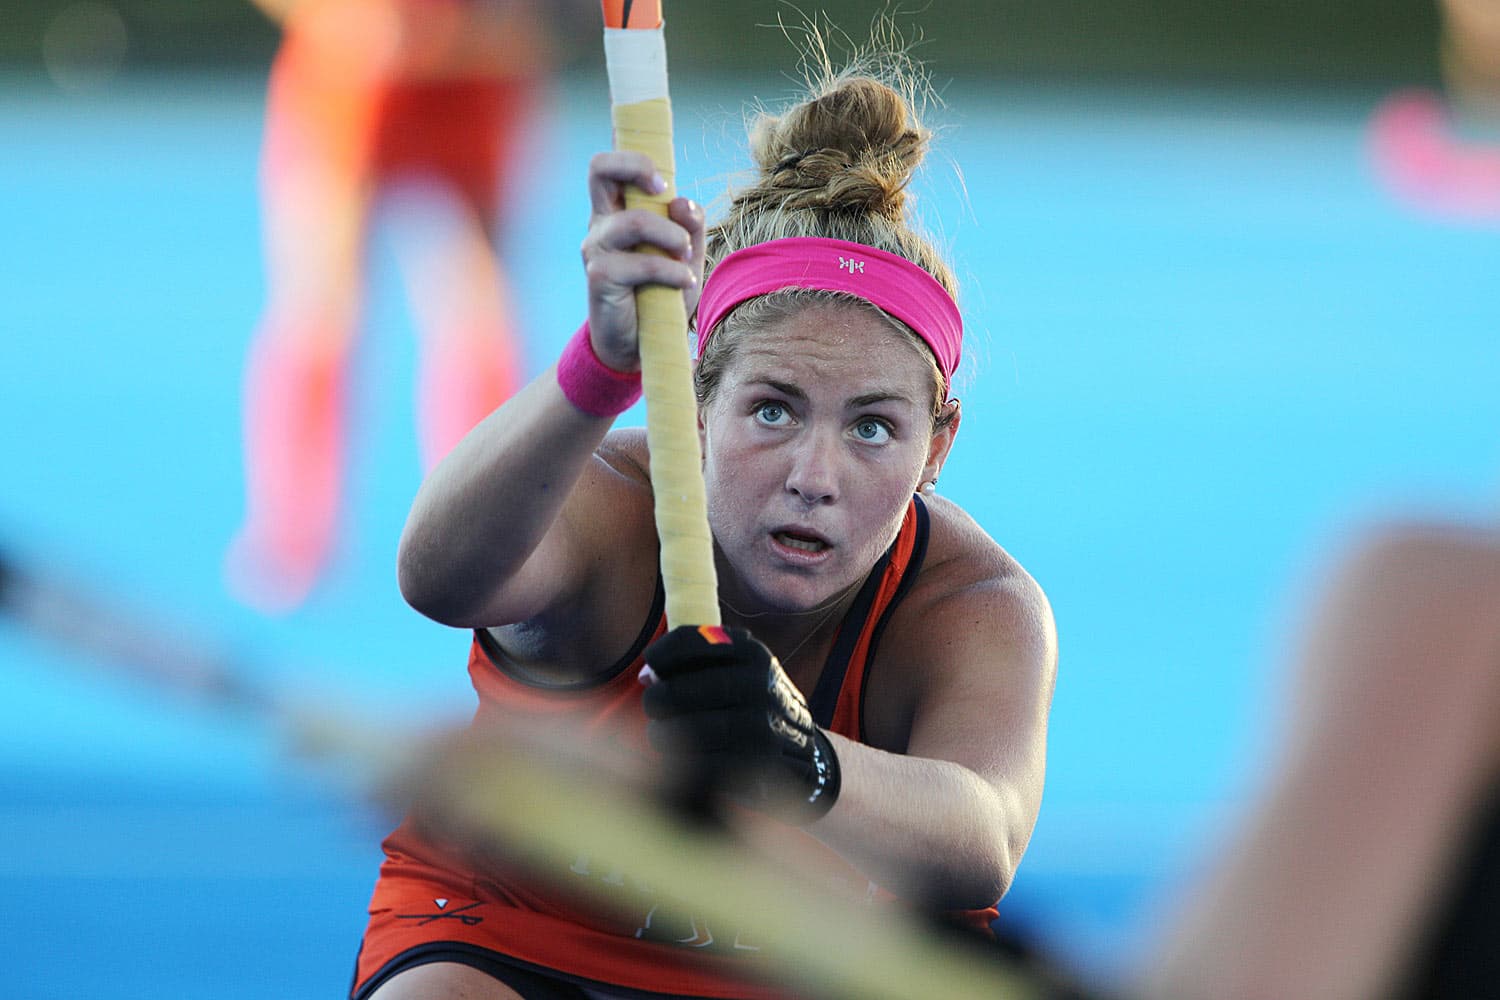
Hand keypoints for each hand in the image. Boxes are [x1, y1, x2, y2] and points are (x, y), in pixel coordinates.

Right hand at [581, 152, 704, 371]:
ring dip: (671, 237)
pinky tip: (683, 284)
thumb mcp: (685, 256)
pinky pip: (641, 263)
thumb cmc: (661, 294)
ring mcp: (596, 248)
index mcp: (618, 210)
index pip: (609, 165)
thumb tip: (682, 203)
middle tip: (664, 190)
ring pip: (634, 221)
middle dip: (637, 167)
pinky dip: (670, 272)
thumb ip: (689, 227)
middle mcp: (602, 222)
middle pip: (599, 168)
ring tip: (685, 260)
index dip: (631, 154)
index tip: (663, 178)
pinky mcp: (599, 277)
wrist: (640, 345)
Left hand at [641, 625, 840, 823]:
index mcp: (753, 654)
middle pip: (682, 690)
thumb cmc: (754, 704)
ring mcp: (760, 726)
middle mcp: (759, 685)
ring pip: (687, 730)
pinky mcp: (756, 764)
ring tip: (658, 733)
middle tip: (652, 706)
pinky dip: (683, 760)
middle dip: (657, 699)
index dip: (663, 653)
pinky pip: (702, 763)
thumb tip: (648, 676)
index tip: (650, 667)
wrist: (804, 751)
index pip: (693, 642)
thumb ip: (695, 664)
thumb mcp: (740, 670)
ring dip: (662, 734)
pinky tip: (678, 757)